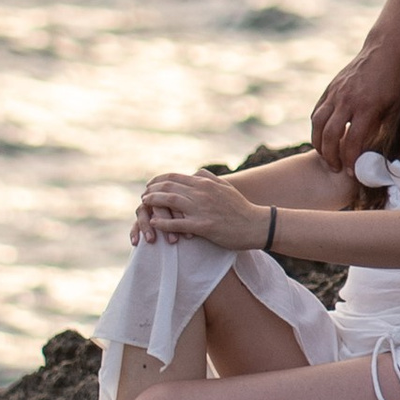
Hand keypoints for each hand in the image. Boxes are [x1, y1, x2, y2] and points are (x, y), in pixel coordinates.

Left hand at [133, 173, 267, 251]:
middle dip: (152, 190)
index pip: (175, 177)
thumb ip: (209, 178)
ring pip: (170, 201)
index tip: (150, 185)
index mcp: (205, 183)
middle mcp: (202, 193)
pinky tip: (154, 224)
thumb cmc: (240, 207)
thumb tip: (195, 173)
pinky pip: (178, 223)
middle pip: (169, 186)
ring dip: (154, 202)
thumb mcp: (225, 186)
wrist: (256, 224)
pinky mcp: (204, 226)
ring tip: (144, 205)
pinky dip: (163, 223)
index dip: (158, 180)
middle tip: (143, 196)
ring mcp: (202, 209)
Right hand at [311, 36, 399, 171]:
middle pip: (330, 134)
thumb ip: (385, 128)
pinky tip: (322, 137)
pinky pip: (317, 111)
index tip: (352, 172)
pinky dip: (316, 127)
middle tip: (336, 168)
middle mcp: (348, 100)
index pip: (352, 141)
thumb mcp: (396, 106)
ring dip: (318, 143)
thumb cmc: (394, 82)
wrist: (383, 51)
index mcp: (367, 107)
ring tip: (325, 156)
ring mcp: (336, 93)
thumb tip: (379, 153)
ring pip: (317, 123)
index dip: (350, 160)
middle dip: (331, 156)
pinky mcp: (330, 88)